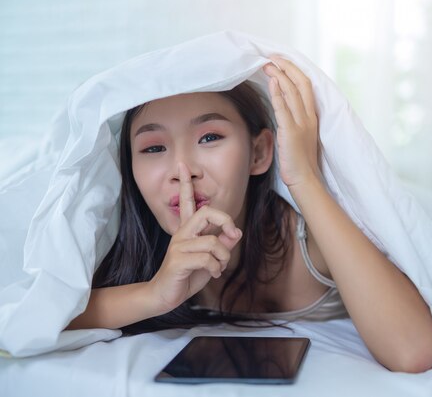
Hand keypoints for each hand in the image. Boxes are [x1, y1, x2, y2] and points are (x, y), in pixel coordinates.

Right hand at [148, 163, 241, 313]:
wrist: (165, 295)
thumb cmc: (187, 276)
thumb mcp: (210, 259)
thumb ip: (222, 245)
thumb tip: (236, 232)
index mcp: (187, 230)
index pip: (186, 202)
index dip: (185, 184)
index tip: (183, 166)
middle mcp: (181, 234)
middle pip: (206, 213)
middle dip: (226, 221)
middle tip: (233, 235)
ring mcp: (179, 246)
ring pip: (213, 242)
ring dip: (224, 257)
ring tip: (220, 267)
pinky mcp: (178, 261)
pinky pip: (207, 258)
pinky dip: (217, 267)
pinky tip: (214, 274)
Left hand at [263, 57, 320, 189]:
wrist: (305, 180)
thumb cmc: (300, 161)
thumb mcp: (301, 136)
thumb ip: (294, 120)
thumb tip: (281, 106)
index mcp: (312, 117)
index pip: (306, 86)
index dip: (294, 71)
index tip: (282, 62)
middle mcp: (309, 117)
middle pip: (301, 83)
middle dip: (287, 67)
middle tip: (273, 57)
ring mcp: (301, 124)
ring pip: (292, 92)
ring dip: (279, 76)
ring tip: (267, 65)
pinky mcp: (291, 132)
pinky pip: (284, 109)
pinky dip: (278, 94)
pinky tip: (271, 83)